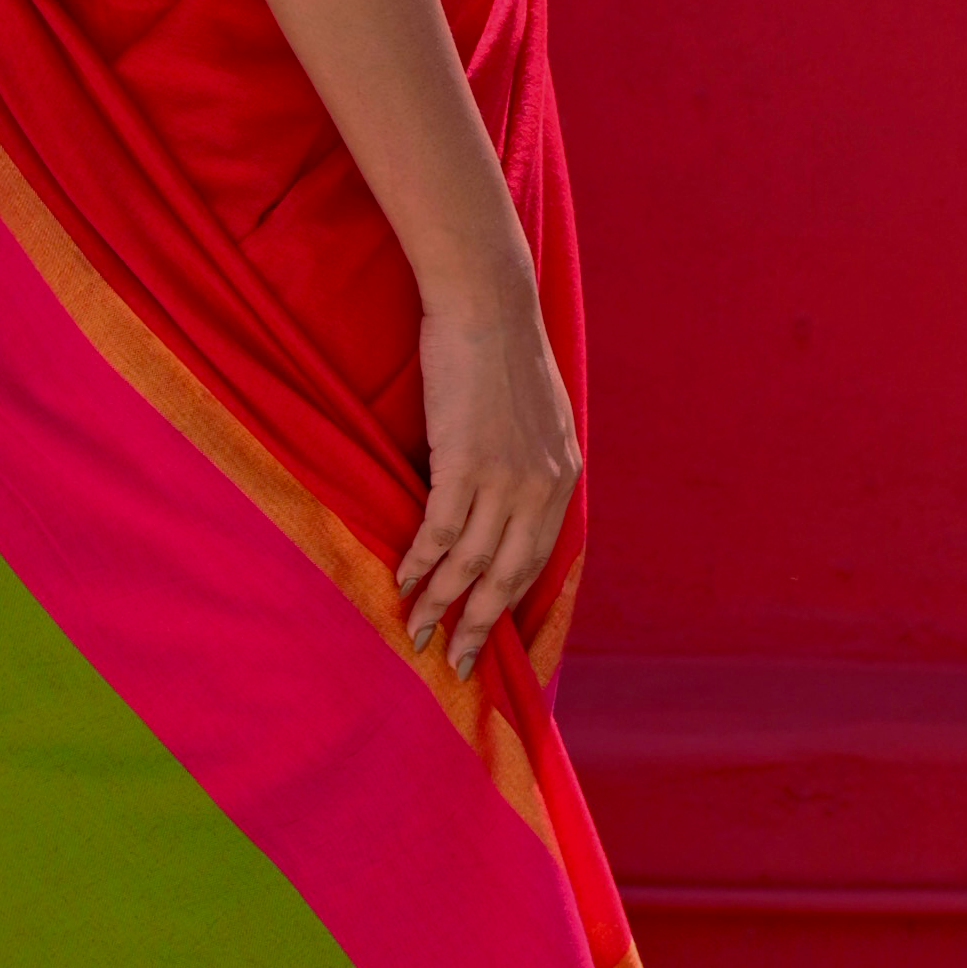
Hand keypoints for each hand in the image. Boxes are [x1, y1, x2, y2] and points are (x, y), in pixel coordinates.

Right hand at [398, 283, 580, 680]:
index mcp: (563, 479)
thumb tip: (508, 504)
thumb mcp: (539, 418)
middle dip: (477, 626)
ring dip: (438, 602)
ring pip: (469, 563)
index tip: (488, 639)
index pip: (537, 561)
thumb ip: (531, 465)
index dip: (508, 605)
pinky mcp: (464, 462)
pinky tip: (403, 578)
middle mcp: (541, 487)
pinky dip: (420, 561)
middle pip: (507, 577)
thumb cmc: (503, 352)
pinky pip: (439, 532)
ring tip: (415, 629)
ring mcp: (504, 477)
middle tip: (453, 663)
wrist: (488, 304)